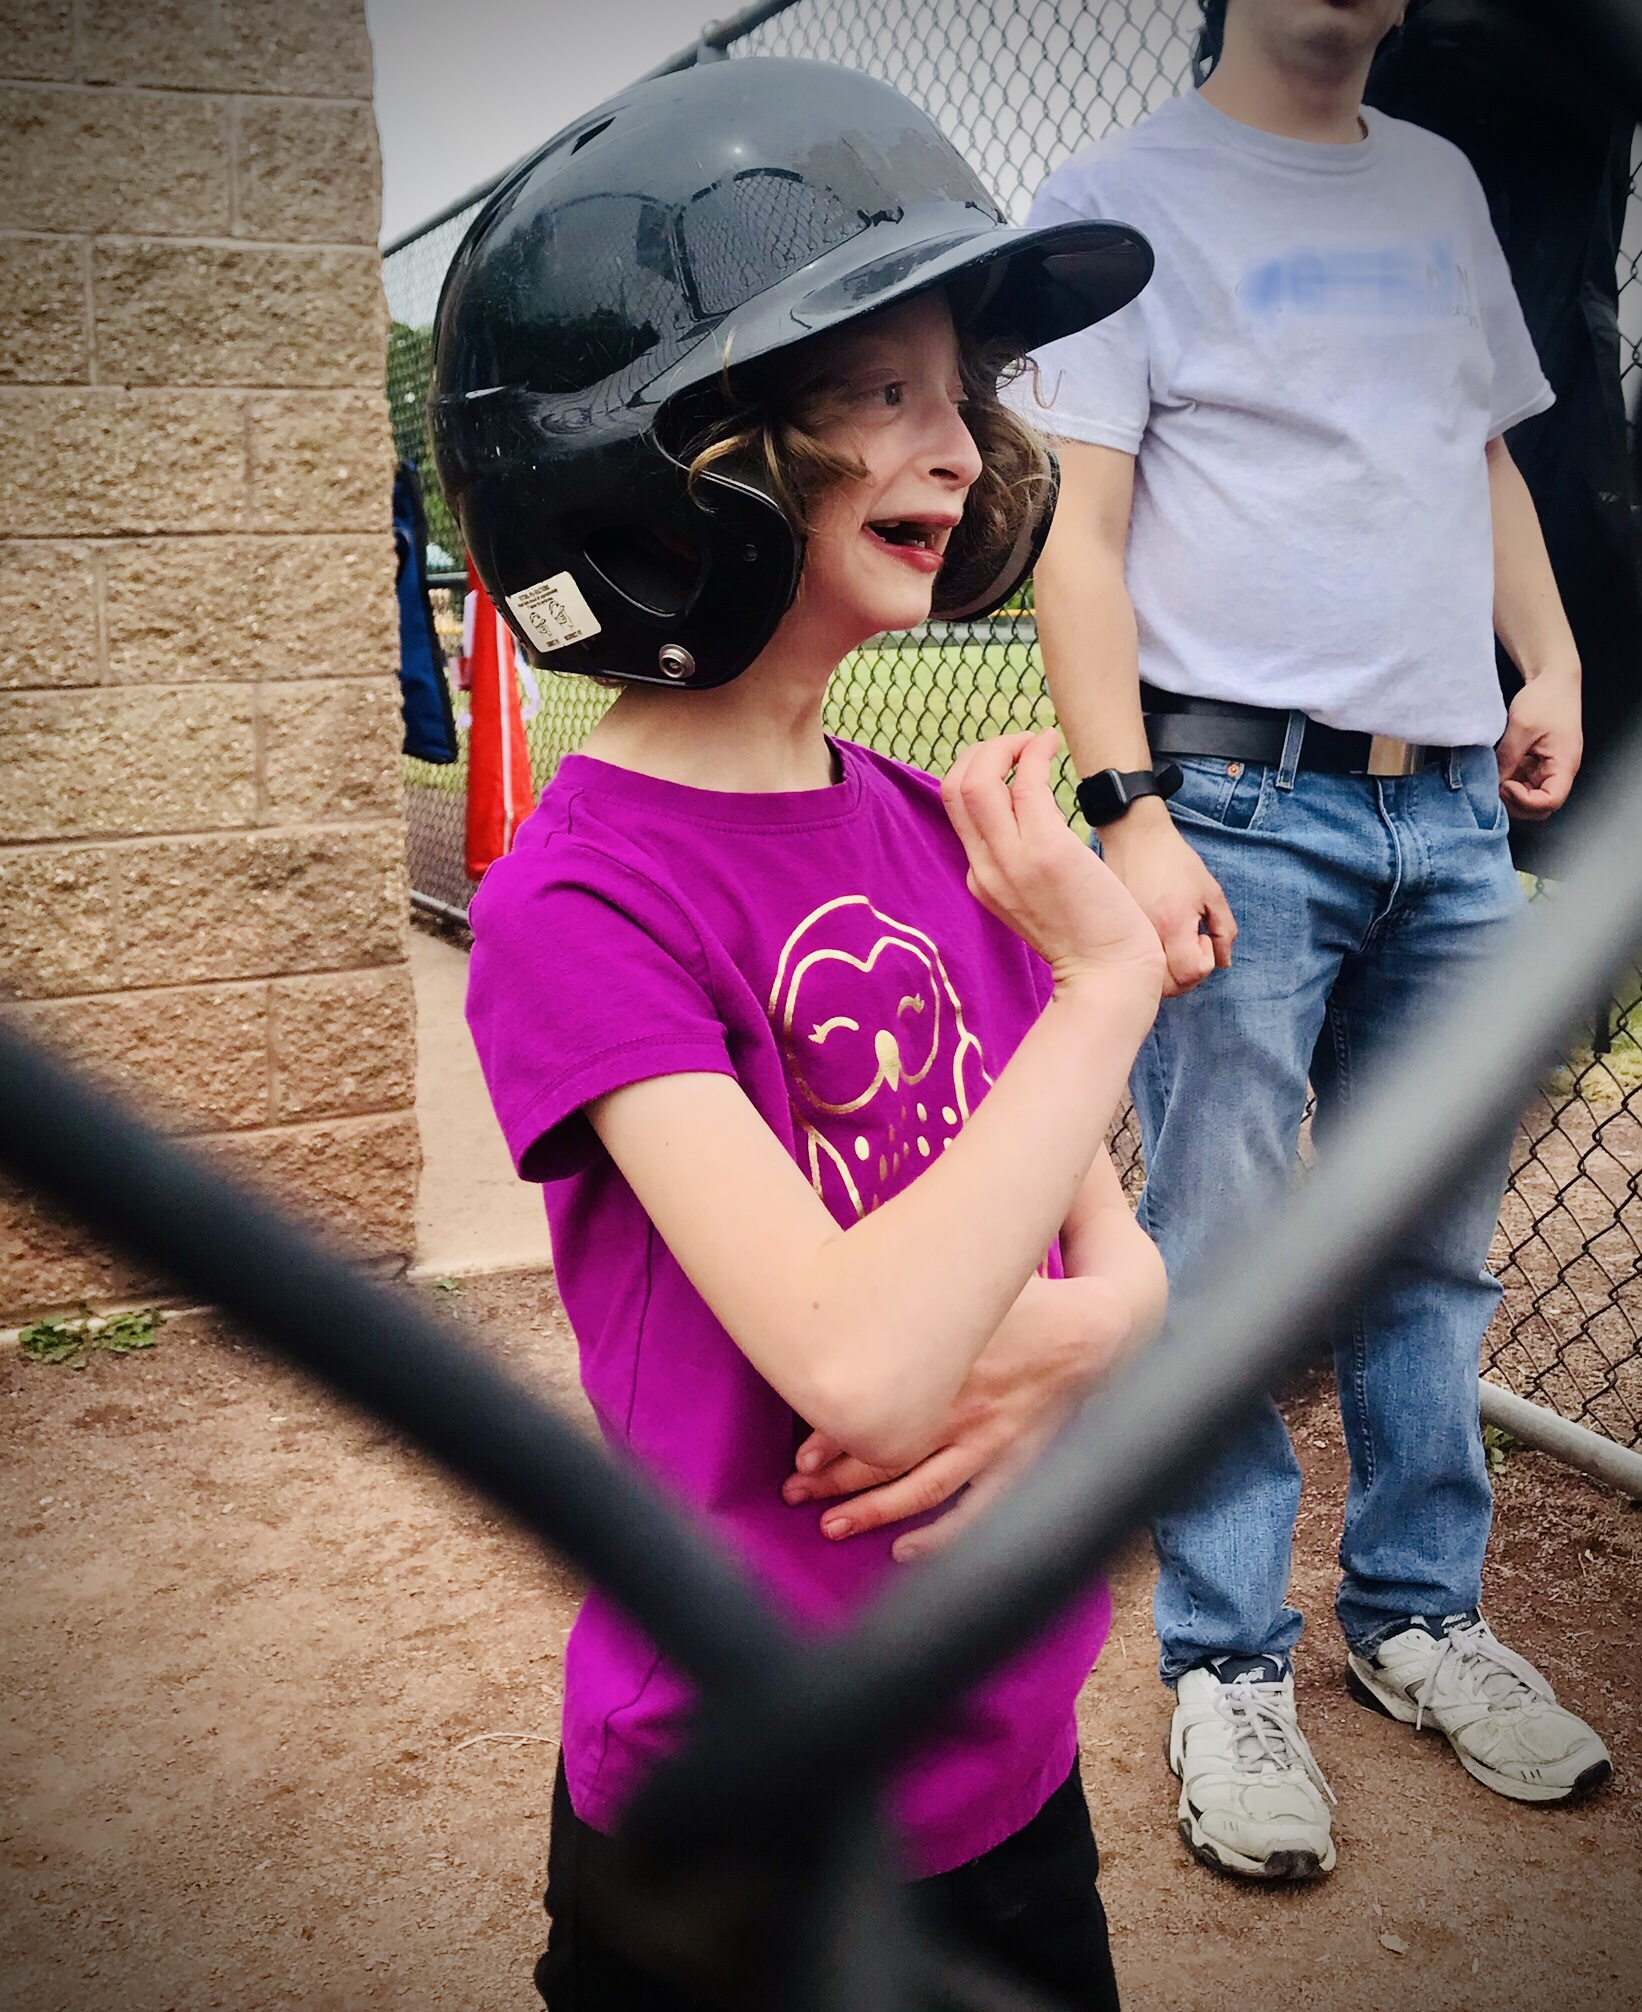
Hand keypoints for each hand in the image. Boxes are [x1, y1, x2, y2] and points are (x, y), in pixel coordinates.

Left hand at [782, 1261, 1152, 1561]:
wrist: (1091, 1334)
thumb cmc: (1023, 1305)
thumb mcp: (964, 1287)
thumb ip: (912, 1293)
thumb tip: (855, 1287)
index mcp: (940, 1371)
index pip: (873, 1415)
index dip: (829, 1438)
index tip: (798, 1454)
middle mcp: (958, 1414)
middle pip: (883, 1456)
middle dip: (834, 1478)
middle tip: (794, 1492)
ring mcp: (988, 1445)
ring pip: (919, 1490)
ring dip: (872, 1511)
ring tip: (830, 1526)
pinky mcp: (1015, 1465)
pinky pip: (974, 1512)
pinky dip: (940, 1537)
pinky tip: (904, 1552)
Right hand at [942, 730, 1165, 998]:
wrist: (1107, 976)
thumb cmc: (1085, 936)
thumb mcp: (1034, 899)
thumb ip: (1021, 862)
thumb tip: (1028, 814)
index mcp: (980, 878)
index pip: (956, 809)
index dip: (976, 772)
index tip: (1009, 763)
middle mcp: (985, 867)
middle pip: (954, 788)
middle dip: (983, 751)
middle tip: (1019, 746)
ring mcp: (1011, 859)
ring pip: (976, 780)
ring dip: (1005, 746)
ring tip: (1036, 742)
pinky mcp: (1046, 849)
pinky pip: (1025, 782)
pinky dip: (1033, 752)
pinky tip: (1051, 744)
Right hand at [1098, 799, 1235, 995]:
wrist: (1135, 838)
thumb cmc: (1176, 862)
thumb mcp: (1211, 892)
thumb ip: (1224, 930)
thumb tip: (1223, 963)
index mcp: (1173, 924)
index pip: (1190, 972)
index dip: (1204, 963)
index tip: (1203, 937)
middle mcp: (1147, 935)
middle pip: (1167, 987)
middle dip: (1186, 978)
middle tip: (1191, 949)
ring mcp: (1127, 936)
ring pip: (1147, 980)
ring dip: (1167, 975)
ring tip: (1174, 948)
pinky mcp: (1116, 933)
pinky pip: (1132, 963)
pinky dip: (1147, 963)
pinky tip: (1156, 943)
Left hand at [1497, 670, 1581, 821]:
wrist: (1553, 680)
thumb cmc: (1546, 699)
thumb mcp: (1521, 729)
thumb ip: (1507, 759)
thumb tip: (1493, 784)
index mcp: (1564, 764)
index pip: (1549, 802)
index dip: (1524, 801)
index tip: (1505, 785)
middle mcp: (1560, 771)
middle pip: (1541, 807)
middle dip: (1516, 804)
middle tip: (1495, 788)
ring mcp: (1549, 768)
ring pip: (1531, 797)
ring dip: (1511, 794)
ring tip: (1494, 778)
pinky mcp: (1539, 763)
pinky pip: (1525, 782)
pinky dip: (1510, 782)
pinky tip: (1498, 771)